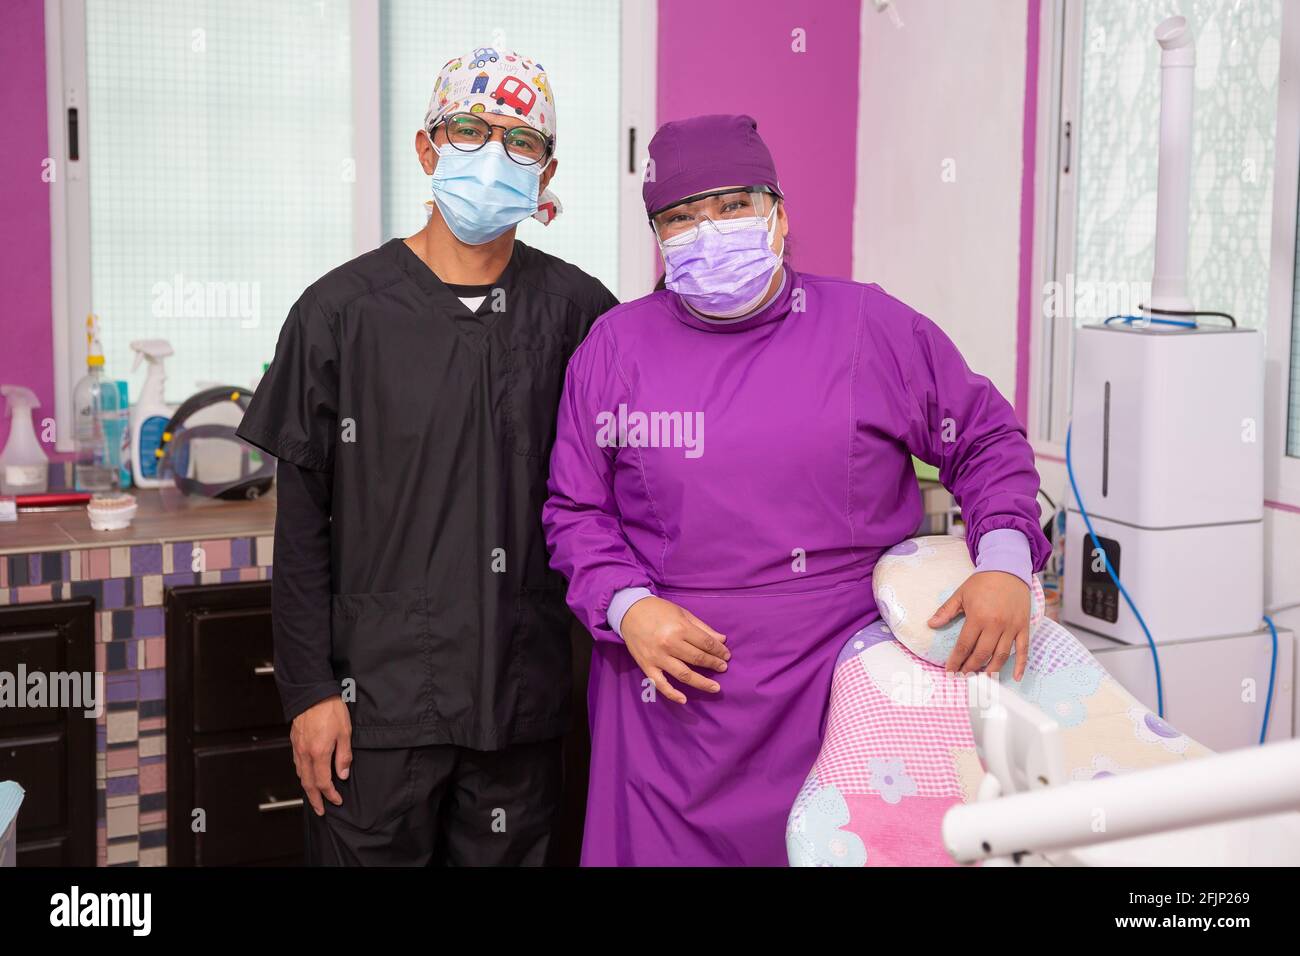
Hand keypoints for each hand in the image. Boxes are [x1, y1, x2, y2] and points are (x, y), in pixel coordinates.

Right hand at [290, 695, 351, 815]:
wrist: (313, 694)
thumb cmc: (330, 710)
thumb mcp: (345, 733)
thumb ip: (344, 755)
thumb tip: (343, 774)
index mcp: (319, 753)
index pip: (324, 782)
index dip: (331, 794)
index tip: (337, 800)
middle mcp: (305, 754)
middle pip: (308, 784)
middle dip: (315, 799)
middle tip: (320, 810)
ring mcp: (298, 748)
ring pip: (300, 775)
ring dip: (307, 788)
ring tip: (314, 796)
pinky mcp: (294, 742)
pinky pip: (297, 764)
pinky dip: (302, 774)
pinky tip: (306, 775)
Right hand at [618, 596, 729, 703]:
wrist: (630, 611)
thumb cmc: (659, 610)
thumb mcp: (683, 613)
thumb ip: (703, 628)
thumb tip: (722, 639)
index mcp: (680, 628)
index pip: (706, 643)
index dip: (719, 650)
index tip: (726, 655)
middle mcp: (670, 644)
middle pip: (698, 659)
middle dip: (714, 664)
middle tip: (724, 668)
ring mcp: (658, 657)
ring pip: (684, 674)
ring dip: (702, 682)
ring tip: (715, 687)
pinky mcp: (647, 666)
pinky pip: (660, 684)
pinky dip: (672, 694)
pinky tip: (684, 700)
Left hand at [929, 571, 1030, 679]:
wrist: (1008, 569)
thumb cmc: (983, 582)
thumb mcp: (961, 594)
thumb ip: (946, 611)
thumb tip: (931, 624)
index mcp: (978, 617)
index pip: (964, 645)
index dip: (956, 660)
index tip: (950, 671)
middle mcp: (995, 625)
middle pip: (982, 654)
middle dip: (971, 668)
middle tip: (963, 676)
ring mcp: (1011, 627)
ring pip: (1001, 655)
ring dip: (991, 670)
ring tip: (982, 679)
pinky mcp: (1023, 627)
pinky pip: (1023, 649)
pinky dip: (1021, 665)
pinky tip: (1015, 677)